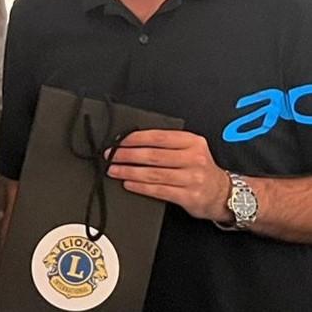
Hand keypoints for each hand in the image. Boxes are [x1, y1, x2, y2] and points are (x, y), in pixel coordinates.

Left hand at [105, 129, 230, 221]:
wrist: (223, 194)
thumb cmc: (199, 168)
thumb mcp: (190, 149)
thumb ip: (167, 144)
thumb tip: (132, 141)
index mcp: (192, 142)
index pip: (158, 137)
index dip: (135, 139)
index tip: (119, 141)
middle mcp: (194, 158)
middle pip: (153, 155)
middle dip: (127, 155)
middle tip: (110, 156)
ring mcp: (192, 178)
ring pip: (153, 173)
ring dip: (129, 171)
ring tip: (114, 170)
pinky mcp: (189, 196)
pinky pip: (159, 190)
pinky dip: (140, 186)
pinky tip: (128, 183)